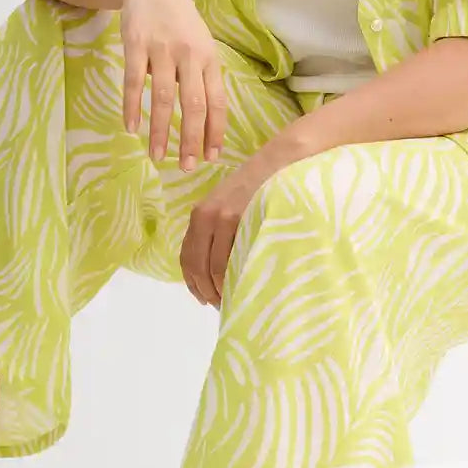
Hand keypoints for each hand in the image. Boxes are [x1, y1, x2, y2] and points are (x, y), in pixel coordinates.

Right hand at [120, 0, 225, 170]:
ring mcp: (162, 50)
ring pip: (164, 98)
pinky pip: (134, 82)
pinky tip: (131, 127)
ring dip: (161, 131)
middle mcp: (190, 56)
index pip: (217, 101)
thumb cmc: (181, 22)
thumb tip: (207, 119)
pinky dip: (133, 107)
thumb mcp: (201, 45)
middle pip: (194, 105)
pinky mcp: (136, 45)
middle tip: (187, 167)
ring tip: (158, 156)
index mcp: (210, 59)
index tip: (213, 157)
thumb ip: (204, 78)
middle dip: (191, 139)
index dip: (215, 131)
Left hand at [179, 154, 279, 306]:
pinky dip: (229, 277)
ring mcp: (222, 218)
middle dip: (203, 290)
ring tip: (230, 300)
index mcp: (201, 214)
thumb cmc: (260, 187)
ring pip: (210, 266)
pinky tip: (238, 286)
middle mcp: (205, 216)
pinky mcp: (238, 219)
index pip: (187, 256)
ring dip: (217, 289)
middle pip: (194, 265)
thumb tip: (217, 267)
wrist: (280, 162)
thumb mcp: (231, 205)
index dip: (192, 282)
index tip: (202, 297)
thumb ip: (220, 229)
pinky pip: (228, 258)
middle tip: (217, 305)